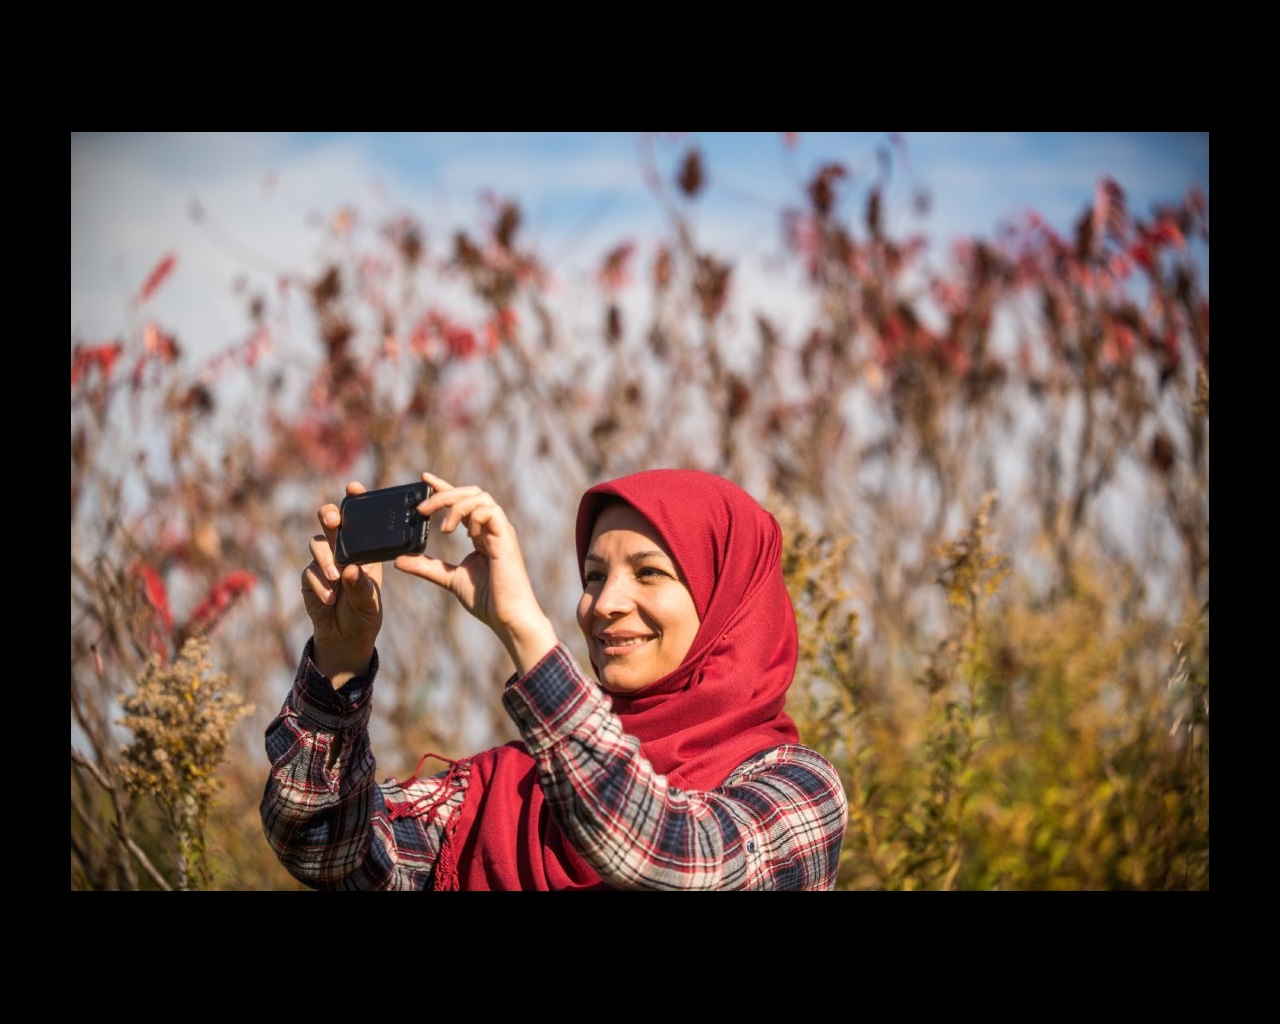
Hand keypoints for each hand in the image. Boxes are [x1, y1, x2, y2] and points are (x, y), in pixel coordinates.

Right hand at [301, 481, 383, 687]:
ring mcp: (323, 561)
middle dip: (329, 516)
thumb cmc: (365, 613)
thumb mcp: (370, 601)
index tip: (354, 487)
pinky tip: (330, 599)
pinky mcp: (309, 577)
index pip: (359, 519)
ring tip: (337, 579)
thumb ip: (362, 585)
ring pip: (317, 545)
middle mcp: (342, 549)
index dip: (354, 499)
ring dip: (326, 560)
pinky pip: (310, 573)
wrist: (346, 637)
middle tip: (333, 522)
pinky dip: (321, 586)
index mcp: (364, 548)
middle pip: (329, 521)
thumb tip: (350, 570)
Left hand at [395, 471, 557, 675]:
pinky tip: (463, 533)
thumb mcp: (449, 578)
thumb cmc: (487, 600)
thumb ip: (427, 567)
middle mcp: (492, 528)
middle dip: (445, 494)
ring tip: (442, 527)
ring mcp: (500, 531)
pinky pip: (490, 511)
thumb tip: (399, 560)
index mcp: (481, 534)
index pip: (462, 501)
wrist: (508, 617)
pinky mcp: (505, 538)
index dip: (444, 487)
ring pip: (480, 497)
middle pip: (471, 492)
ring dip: (456, 505)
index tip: (424, 479)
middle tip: (422, 509)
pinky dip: (473, 515)